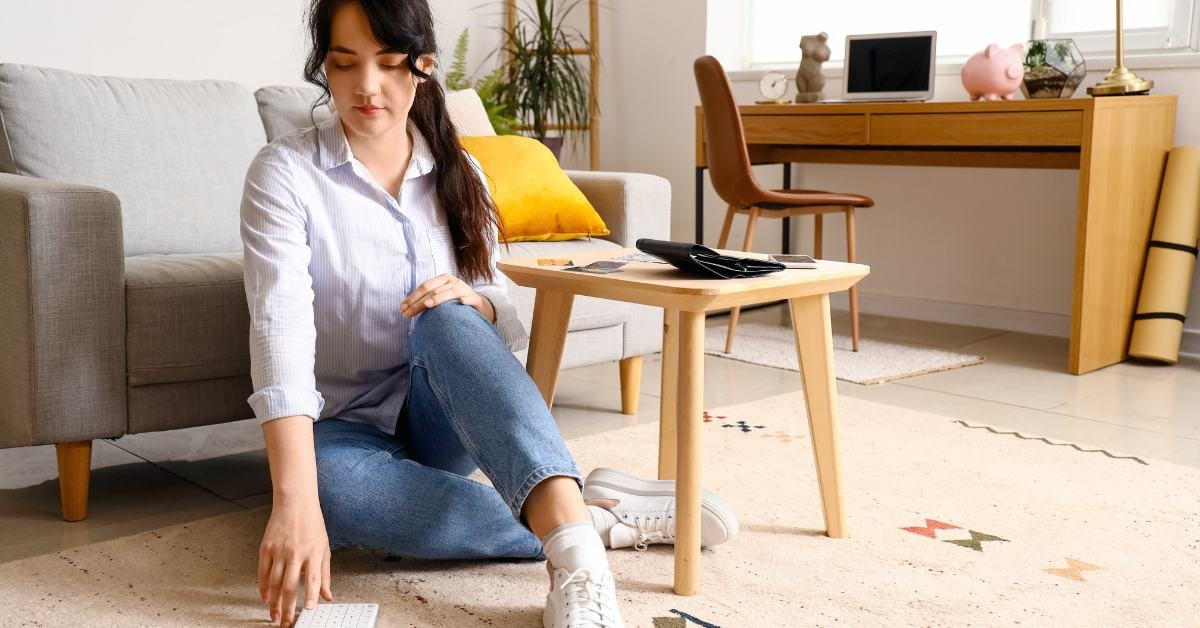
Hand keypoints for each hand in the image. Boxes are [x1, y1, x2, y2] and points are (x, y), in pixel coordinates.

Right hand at [259, 498, 332, 626]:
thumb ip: (325, 574)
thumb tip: (327, 596)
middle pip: (291, 586)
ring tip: (274, 616)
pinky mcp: (266, 548)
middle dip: (288, 608)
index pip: (313, 579)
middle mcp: (296, 553)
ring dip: (274, 603)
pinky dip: (264, 588)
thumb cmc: (312, 524)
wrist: (295, 503)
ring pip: (275, 583)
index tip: (309, 610)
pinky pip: (263, 573)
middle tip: (286, 623)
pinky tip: (266, 598)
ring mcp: (279, 551)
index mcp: (313, 553)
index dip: (311, 596)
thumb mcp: (324, 548)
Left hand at [400, 274, 493, 320]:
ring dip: (438, 299)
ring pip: (449, 293)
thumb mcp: (440, 296)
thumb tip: (405, 308)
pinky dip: (466, 301)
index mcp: (442, 279)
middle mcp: (453, 282)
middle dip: (418, 303)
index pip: (424, 287)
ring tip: (427, 305)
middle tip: (407, 314)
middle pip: (433, 291)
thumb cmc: (454, 301)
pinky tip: (461, 303)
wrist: (478, 304)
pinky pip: (470, 299)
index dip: (412, 297)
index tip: (402, 308)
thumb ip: (426, 299)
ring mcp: (464, 289)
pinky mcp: (475, 298)